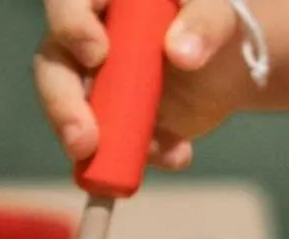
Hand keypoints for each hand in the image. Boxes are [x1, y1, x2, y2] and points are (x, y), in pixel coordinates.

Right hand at [35, 0, 258, 171]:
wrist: (234, 66)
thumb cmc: (217, 23)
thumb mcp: (220, 12)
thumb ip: (205, 22)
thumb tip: (180, 52)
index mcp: (107, 0)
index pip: (68, 2)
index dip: (71, 26)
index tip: (97, 55)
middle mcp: (87, 38)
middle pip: (54, 65)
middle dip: (63, 104)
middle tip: (83, 142)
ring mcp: (94, 84)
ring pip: (70, 112)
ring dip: (88, 144)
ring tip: (117, 172)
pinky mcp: (110, 122)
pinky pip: (106, 146)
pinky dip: (136, 159)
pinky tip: (176, 155)